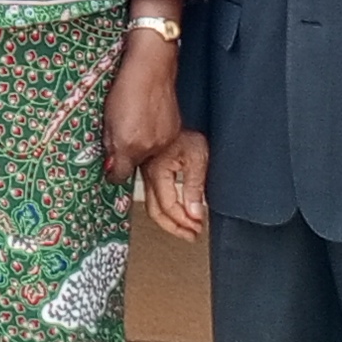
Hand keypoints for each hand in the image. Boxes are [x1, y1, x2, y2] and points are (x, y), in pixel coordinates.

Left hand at [102, 22, 181, 184]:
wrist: (151, 67)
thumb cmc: (126, 87)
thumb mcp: (107, 117)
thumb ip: (108, 145)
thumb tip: (109, 166)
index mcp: (129, 145)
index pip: (119, 175)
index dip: (113, 171)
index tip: (110, 165)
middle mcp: (148, 148)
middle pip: (135, 166)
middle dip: (127, 157)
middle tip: (121, 136)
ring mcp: (164, 141)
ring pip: (149, 155)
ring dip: (141, 147)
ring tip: (136, 124)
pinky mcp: (174, 132)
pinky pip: (161, 144)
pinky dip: (154, 137)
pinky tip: (148, 120)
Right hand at [142, 128, 210, 243]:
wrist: (161, 107)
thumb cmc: (182, 128)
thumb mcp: (196, 157)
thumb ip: (194, 187)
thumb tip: (195, 213)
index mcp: (157, 172)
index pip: (168, 206)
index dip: (183, 221)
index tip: (197, 228)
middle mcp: (147, 174)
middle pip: (155, 211)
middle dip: (173, 227)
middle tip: (190, 234)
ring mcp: (144, 171)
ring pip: (150, 204)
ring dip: (168, 219)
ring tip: (185, 226)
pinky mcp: (146, 167)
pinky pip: (151, 194)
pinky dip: (163, 207)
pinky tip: (174, 209)